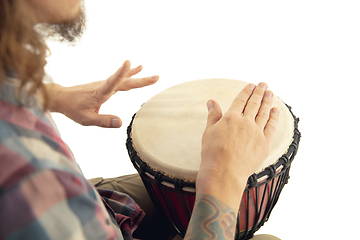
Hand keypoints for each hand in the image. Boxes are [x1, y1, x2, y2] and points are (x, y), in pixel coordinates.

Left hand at [47, 60, 158, 127]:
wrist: (62, 98)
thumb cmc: (73, 109)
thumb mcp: (87, 119)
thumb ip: (104, 121)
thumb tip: (121, 123)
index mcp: (99, 93)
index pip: (112, 82)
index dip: (121, 73)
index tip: (130, 63)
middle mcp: (104, 86)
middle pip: (125, 82)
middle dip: (141, 80)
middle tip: (157, 77)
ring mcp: (105, 84)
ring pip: (124, 79)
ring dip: (138, 76)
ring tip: (150, 73)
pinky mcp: (105, 85)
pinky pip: (120, 79)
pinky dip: (129, 75)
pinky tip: (136, 70)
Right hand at [197, 82, 278, 210]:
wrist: (224, 172)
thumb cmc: (213, 154)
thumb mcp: (209, 132)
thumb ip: (213, 115)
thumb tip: (211, 101)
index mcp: (231, 117)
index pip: (241, 100)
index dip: (246, 91)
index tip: (251, 85)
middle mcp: (245, 122)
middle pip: (254, 103)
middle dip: (259, 92)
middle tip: (264, 84)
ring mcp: (256, 132)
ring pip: (264, 112)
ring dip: (268, 101)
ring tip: (270, 92)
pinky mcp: (264, 143)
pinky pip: (272, 126)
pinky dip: (274, 117)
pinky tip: (275, 110)